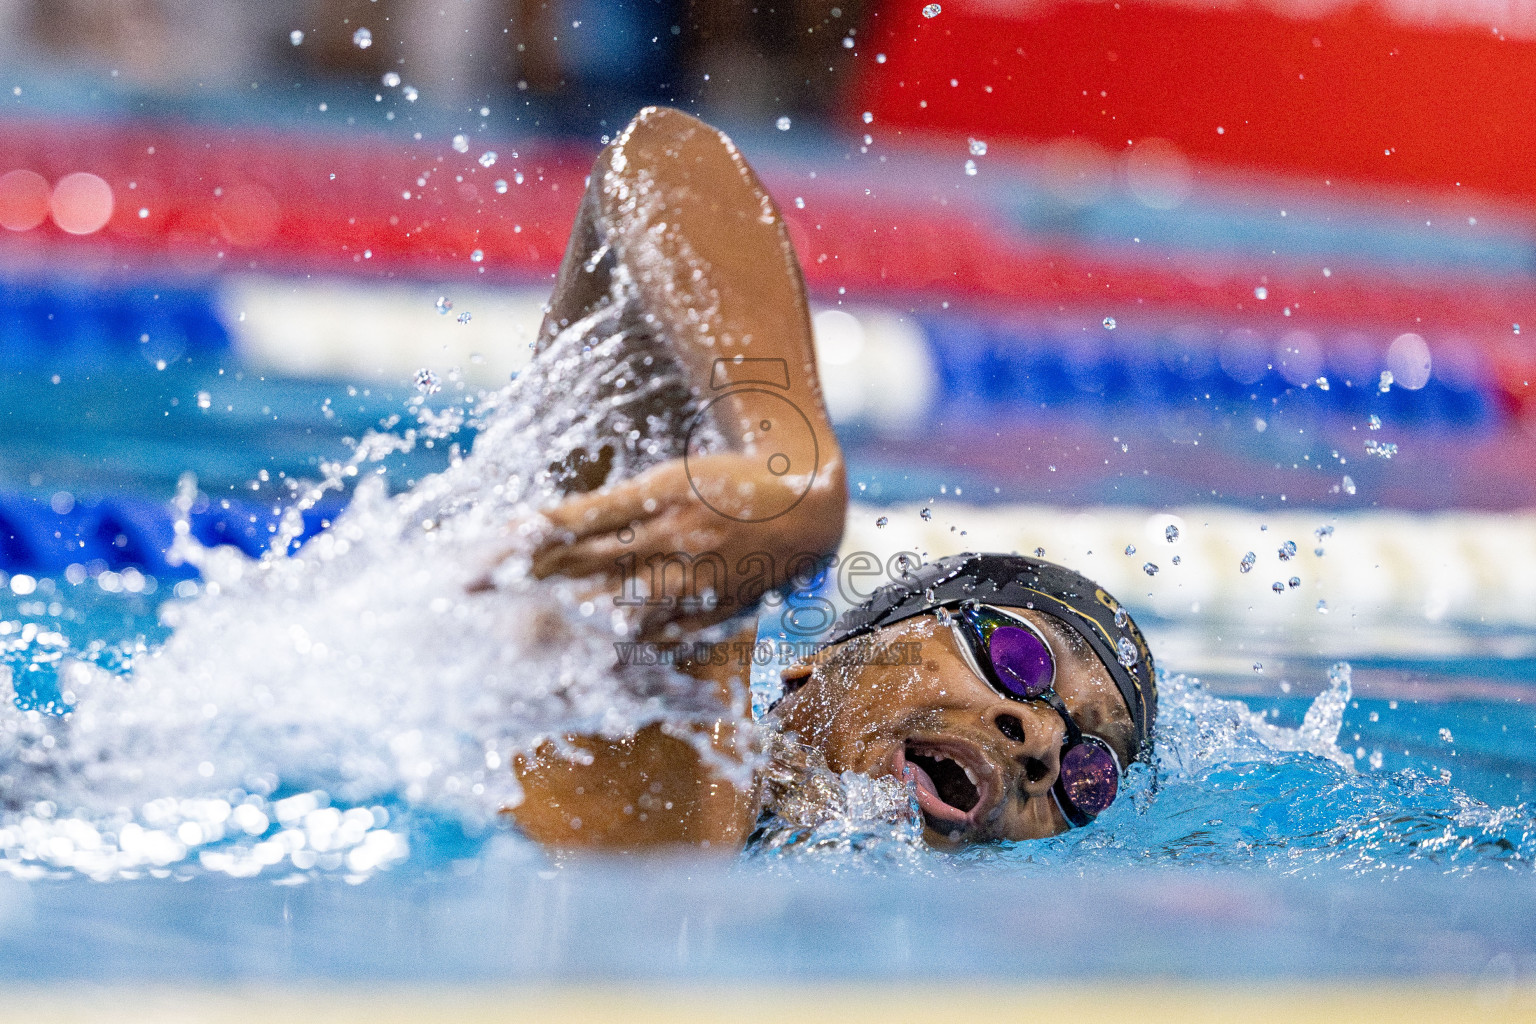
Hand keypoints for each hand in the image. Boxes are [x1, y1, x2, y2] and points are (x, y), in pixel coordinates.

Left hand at [499, 452, 844, 636]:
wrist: (809, 510)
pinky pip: (661, 635)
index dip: (526, 536)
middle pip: (586, 563)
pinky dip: (624, 647)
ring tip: (523, 630)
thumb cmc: (727, 485)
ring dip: (570, 618)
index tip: (479, 551)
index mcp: (659, 493)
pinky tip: (591, 660)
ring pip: (620, 605)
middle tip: (474, 590)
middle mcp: (673, 536)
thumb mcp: (671, 479)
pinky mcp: (715, 610)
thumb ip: (614, 507)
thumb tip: (545, 530)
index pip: (575, 518)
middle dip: (529, 579)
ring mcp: (695, 578)